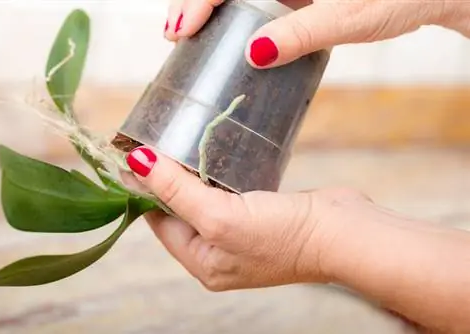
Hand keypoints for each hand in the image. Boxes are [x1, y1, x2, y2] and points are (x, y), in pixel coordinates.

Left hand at [121, 146, 372, 290]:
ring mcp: (241, 232)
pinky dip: (217, 172)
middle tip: (154, 141)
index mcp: (203, 262)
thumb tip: (136, 163)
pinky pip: (228, 191)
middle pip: (180, 210)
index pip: (160, 223)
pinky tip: (212, 152)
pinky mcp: (260, 213)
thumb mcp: (219, 217)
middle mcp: (219, 251)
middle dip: (166, 179)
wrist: (344, 234)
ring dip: (192, 173)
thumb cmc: (284, 237)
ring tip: (178, 141)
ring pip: (204, 198)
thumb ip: (176, 191)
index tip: (131, 154)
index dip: (145, 189)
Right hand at [163, 0, 467, 67]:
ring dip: (212, 9)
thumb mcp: (348, 18)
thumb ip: (300, 34)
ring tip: (188, 35)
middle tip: (175, 35)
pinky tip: (226, 34)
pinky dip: (236, 14)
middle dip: (195, 3)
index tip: (179, 30)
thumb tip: (253, 55)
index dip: (198, 0)